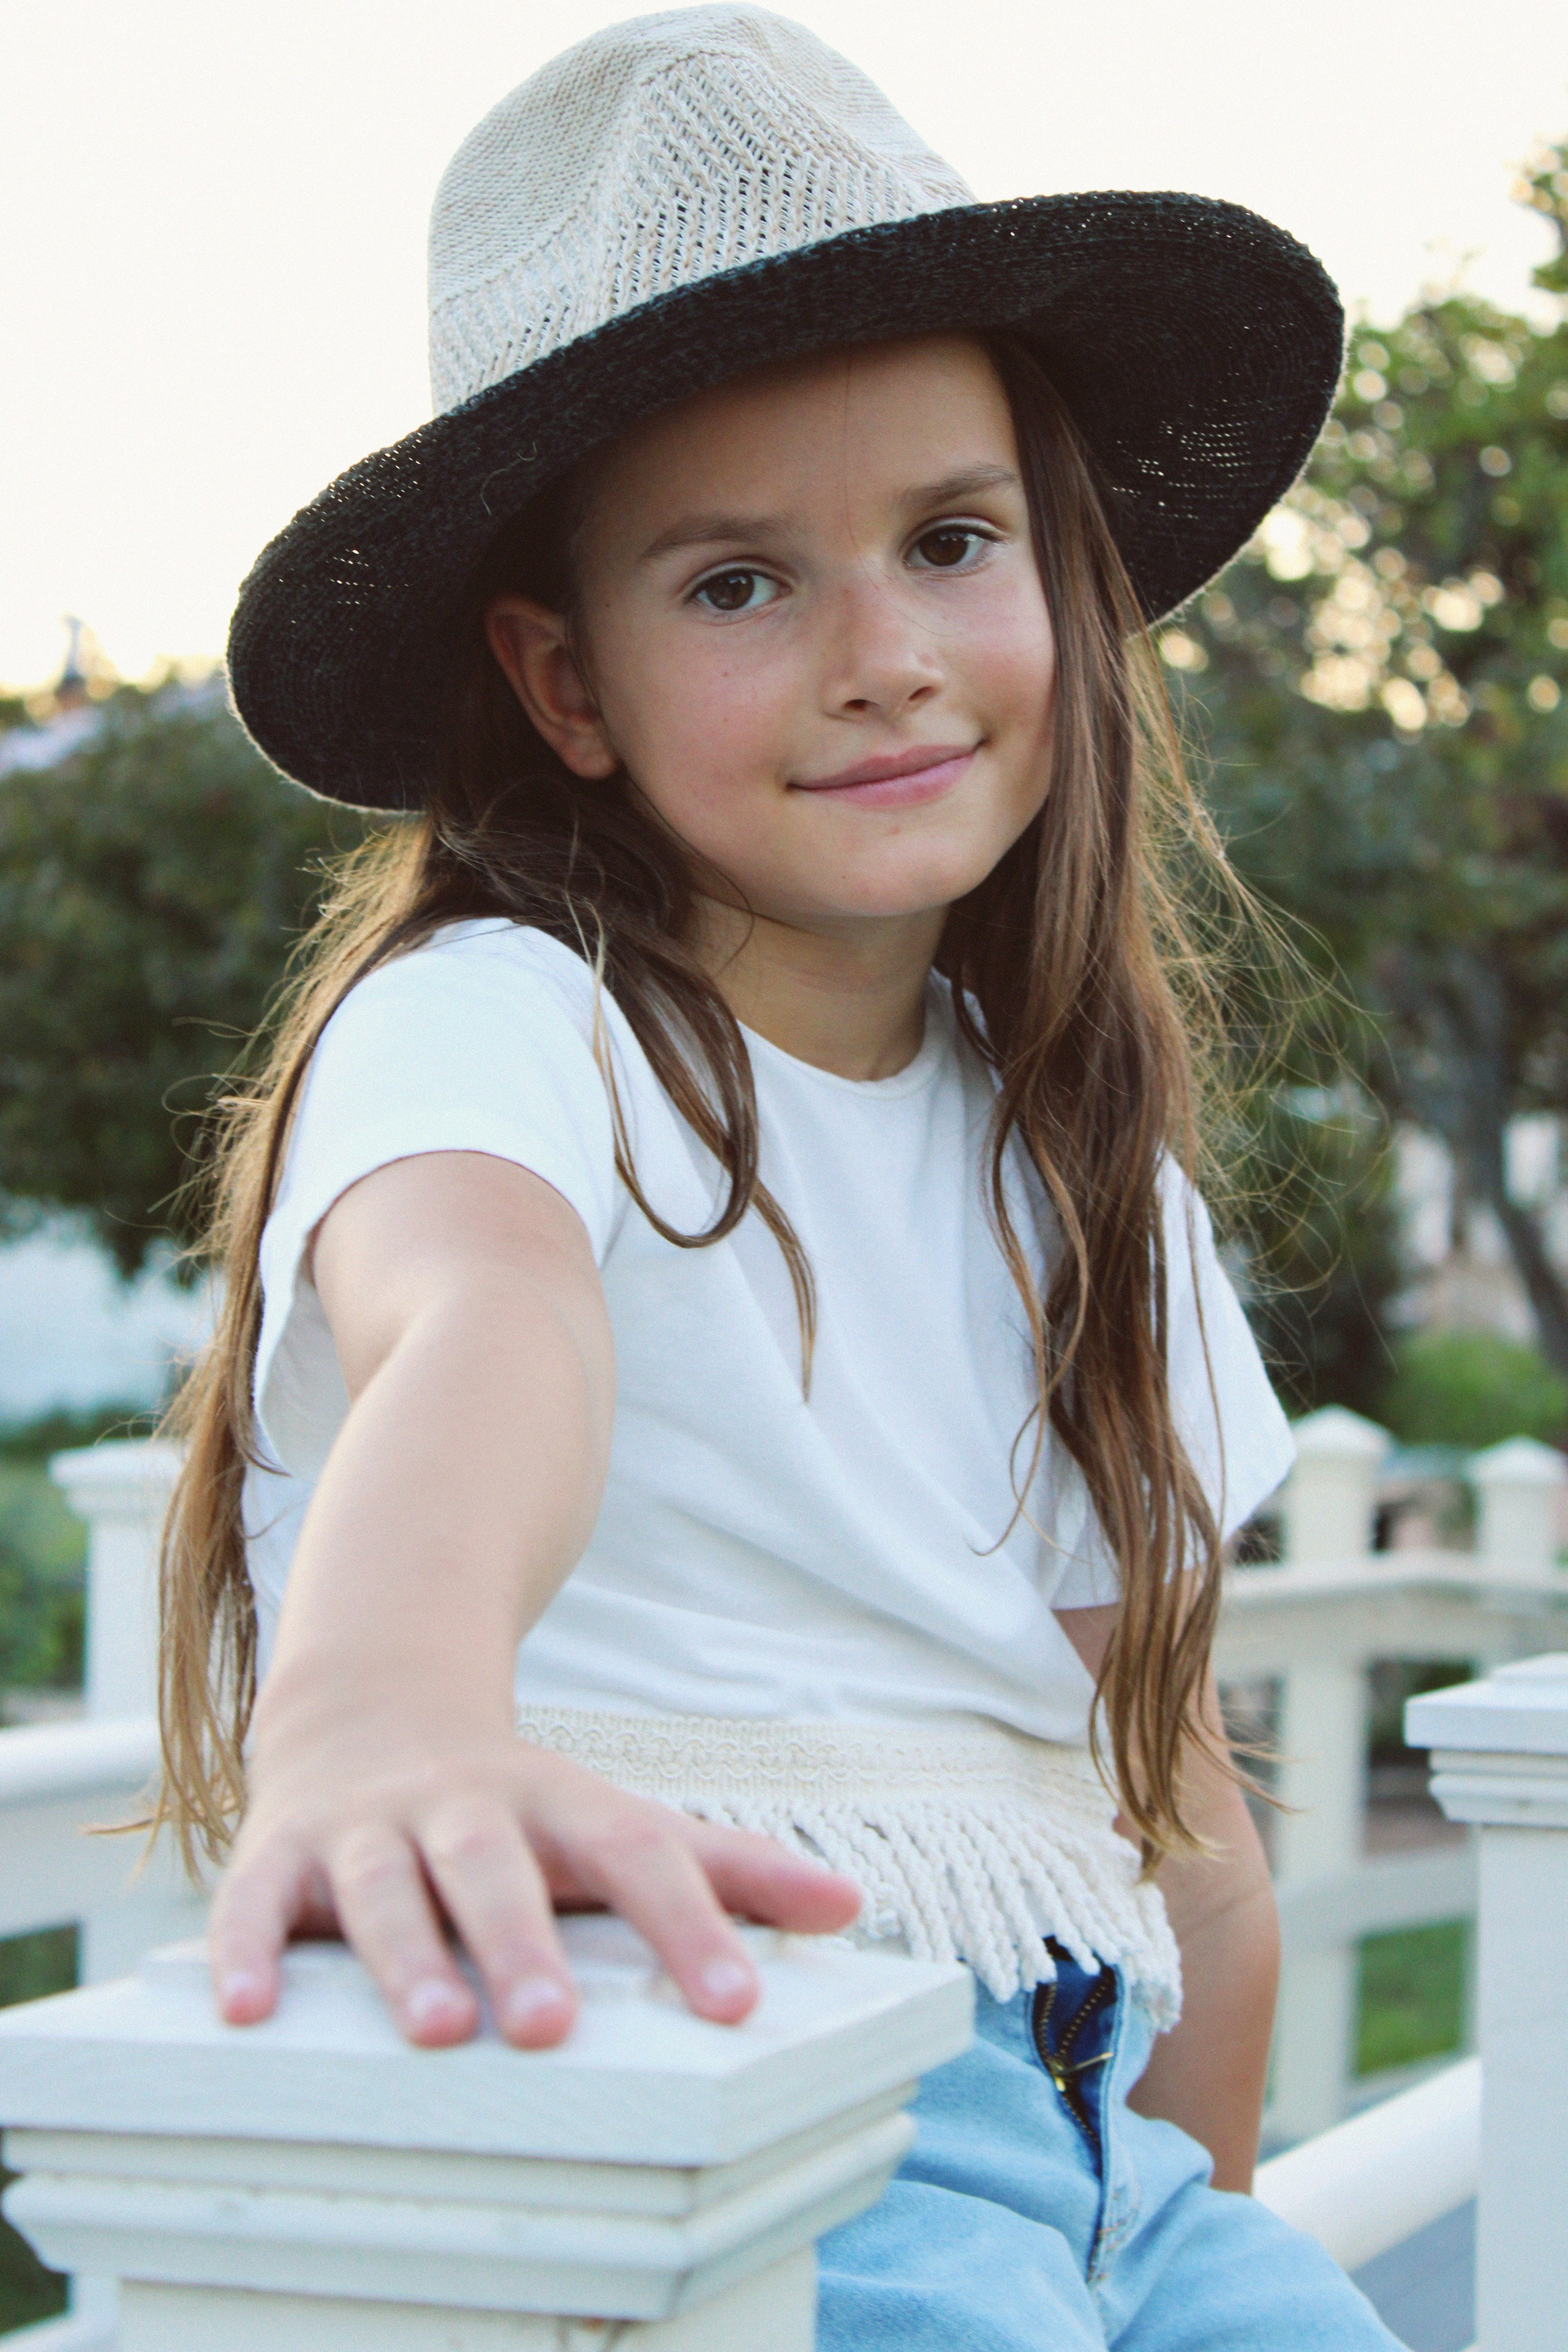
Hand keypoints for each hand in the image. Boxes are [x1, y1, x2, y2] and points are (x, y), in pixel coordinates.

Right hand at [207, 1706, 861, 2048]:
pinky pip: (255, 1902)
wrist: (372, 1707)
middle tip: (552, 2026)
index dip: (688, 1921)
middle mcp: (461, 1807)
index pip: (634, 1851)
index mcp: (555, 1803)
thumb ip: (726, 1869)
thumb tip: (850, 1907)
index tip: (738, 2000)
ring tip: (432, 2030)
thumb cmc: (515, 1805)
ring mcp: (367, 1827)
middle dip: (521, 1944)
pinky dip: (247, 1950)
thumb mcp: (615, 1820)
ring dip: (404, 1954)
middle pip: (496, 1867)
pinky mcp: (279, 1854)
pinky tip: (248, 2013)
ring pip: (384, 1885)